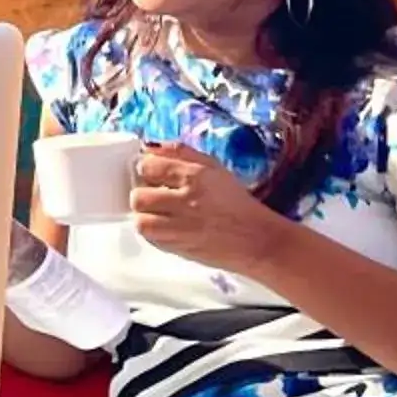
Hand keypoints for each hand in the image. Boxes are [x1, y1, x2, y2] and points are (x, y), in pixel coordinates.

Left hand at [130, 144, 296, 284]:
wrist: (257, 240)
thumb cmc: (236, 202)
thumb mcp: (214, 167)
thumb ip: (181, 153)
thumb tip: (149, 146)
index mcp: (196, 176)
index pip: (148, 166)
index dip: (148, 169)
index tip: (153, 173)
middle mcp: (187, 201)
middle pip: (139, 196)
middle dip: (144, 194)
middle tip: (156, 196)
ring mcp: (182, 228)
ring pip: (141, 221)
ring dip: (146, 217)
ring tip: (159, 215)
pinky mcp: (180, 249)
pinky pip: (151, 240)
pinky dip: (154, 234)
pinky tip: (167, 228)